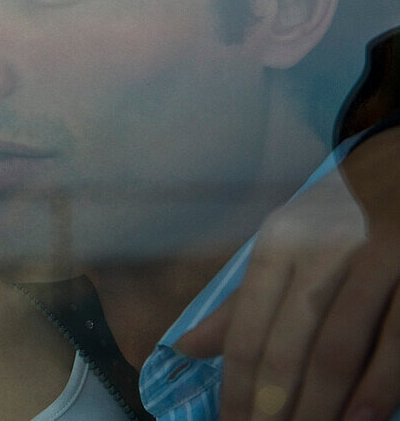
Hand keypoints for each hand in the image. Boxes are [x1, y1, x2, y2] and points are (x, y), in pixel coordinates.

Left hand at [176, 127, 399, 420]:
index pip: (249, 327)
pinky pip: (396, 341)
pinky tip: (361, 419)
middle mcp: (323, 251)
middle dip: (274, 405)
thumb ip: (241, 304)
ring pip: (340, 348)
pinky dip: (378, 387)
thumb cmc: (337, 221)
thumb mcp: (284, 248)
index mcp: (280, 244)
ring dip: (321, 406)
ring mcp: (377, 261)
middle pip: (289, 344)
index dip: (238, 385)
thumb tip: (186, 349)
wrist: (399, 170)